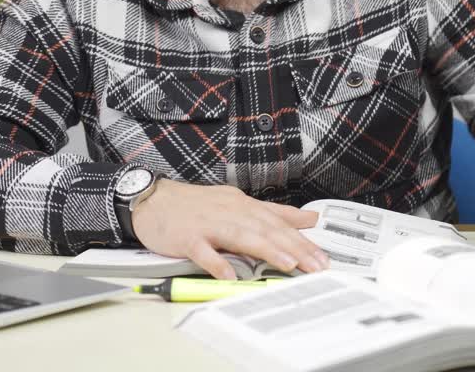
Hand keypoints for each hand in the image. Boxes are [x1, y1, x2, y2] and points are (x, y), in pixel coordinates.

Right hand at [132, 179, 329, 279]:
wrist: (152, 199)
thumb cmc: (195, 206)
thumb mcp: (236, 203)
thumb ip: (272, 212)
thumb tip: (306, 218)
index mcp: (242, 206)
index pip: (277, 223)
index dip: (302, 240)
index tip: (322, 257)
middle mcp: (229, 212)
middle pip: (266, 229)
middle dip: (294, 248)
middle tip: (316, 265)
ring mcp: (207, 224)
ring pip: (241, 236)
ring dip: (266, 250)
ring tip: (288, 265)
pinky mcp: (187, 237)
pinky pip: (203, 251)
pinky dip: (217, 263)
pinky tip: (229, 275)